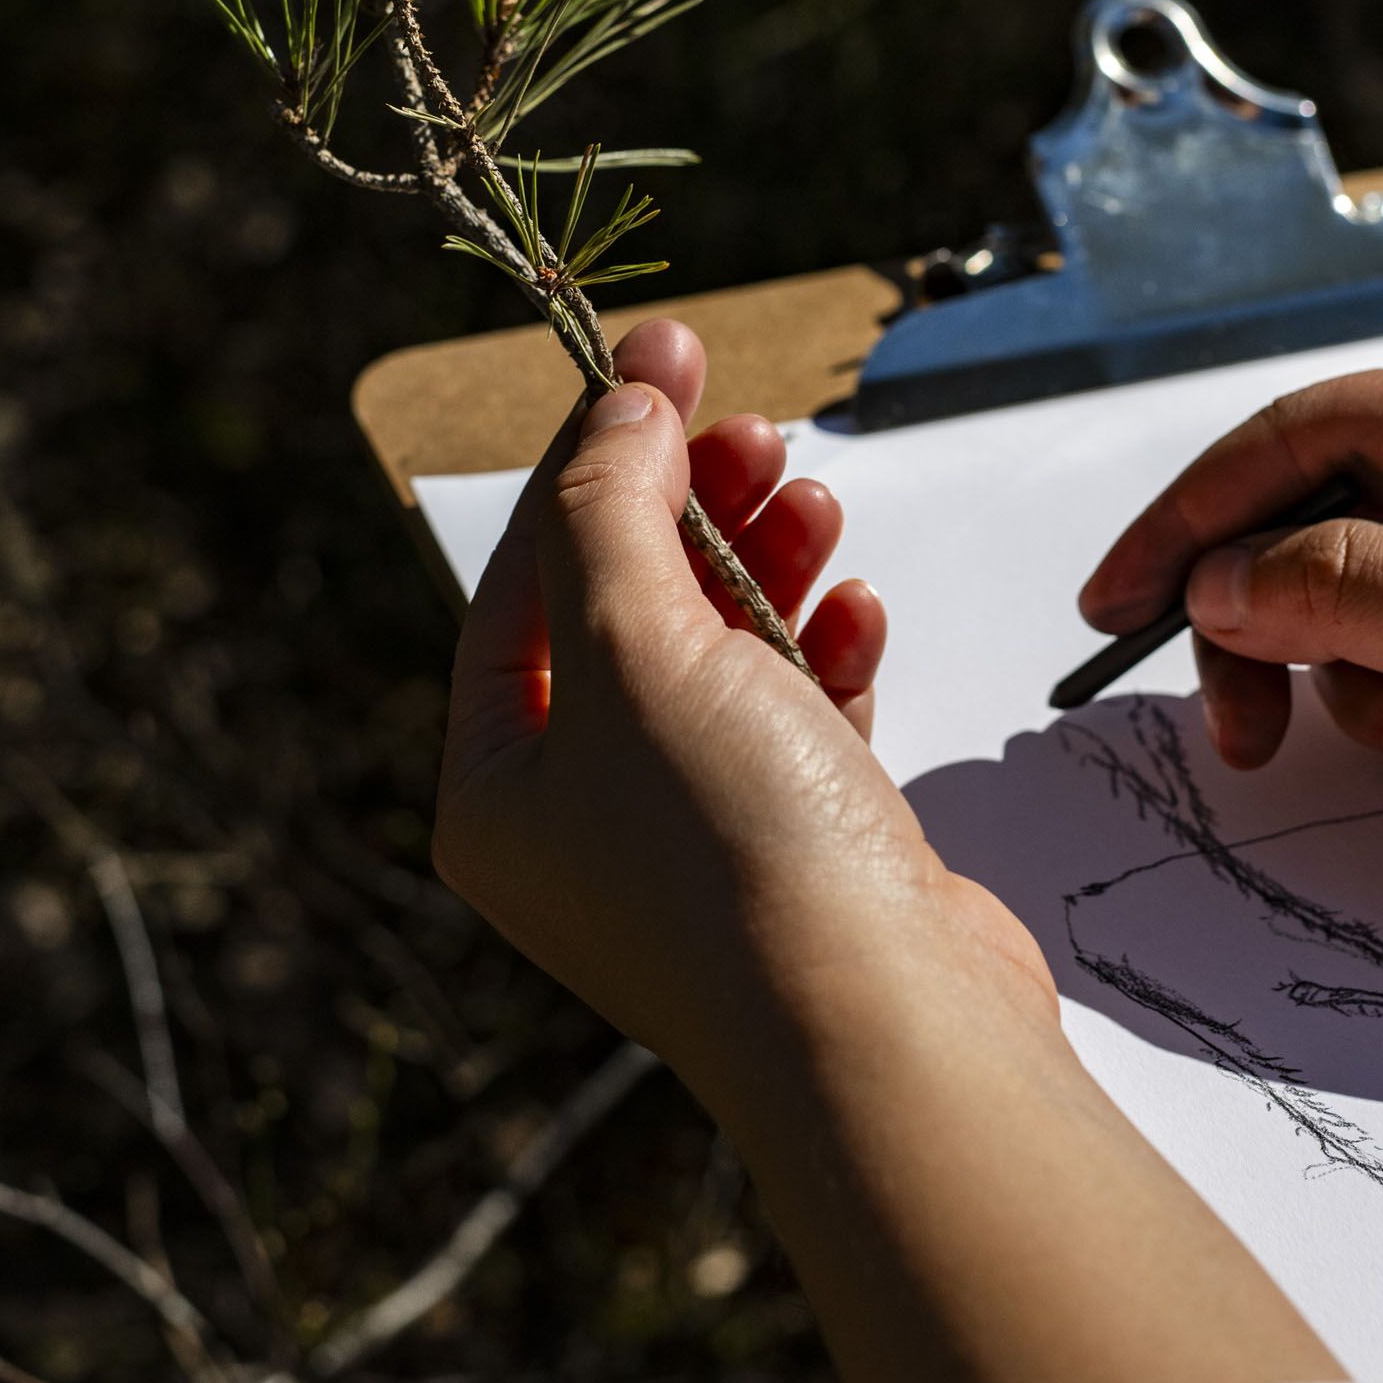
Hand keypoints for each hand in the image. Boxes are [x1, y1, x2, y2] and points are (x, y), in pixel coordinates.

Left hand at [434, 317, 1054, 1110]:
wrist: (882, 1027)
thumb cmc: (732, 848)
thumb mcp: (635, 646)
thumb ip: (612, 511)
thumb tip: (618, 412)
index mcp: (500, 787)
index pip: (526, 583)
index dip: (593, 457)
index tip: (661, 355)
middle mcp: (583, 823)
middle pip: (627, 613)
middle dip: (693, 507)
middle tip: (756, 422)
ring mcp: (695, 843)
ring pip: (721, 658)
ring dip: (769, 565)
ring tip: (816, 497)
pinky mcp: (801, 853)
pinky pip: (799, 720)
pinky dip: (827, 652)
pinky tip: (858, 609)